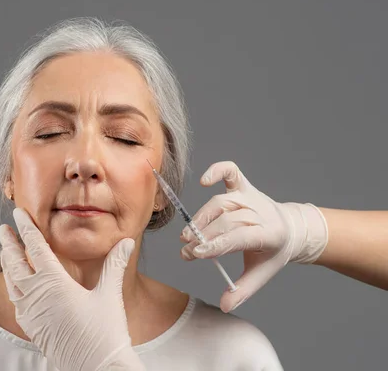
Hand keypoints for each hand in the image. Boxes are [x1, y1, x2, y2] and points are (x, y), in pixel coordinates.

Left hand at [0, 208, 145, 370]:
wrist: (95, 368)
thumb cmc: (104, 333)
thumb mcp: (110, 295)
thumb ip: (115, 265)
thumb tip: (126, 242)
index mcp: (54, 283)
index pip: (35, 247)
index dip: (26, 227)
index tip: (18, 213)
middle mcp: (37, 296)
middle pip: (15, 262)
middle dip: (9, 243)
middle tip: (3, 228)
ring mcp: (31, 313)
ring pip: (12, 282)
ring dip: (8, 264)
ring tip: (7, 253)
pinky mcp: (31, 327)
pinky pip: (16, 301)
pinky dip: (13, 286)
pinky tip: (17, 287)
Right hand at [180, 161, 327, 312]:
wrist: (291, 228)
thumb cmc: (273, 252)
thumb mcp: (262, 273)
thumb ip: (243, 290)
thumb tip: (225, 305)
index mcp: (270, 235)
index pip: (239, 237)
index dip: (216, 245)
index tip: (196, 253)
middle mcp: (261, 212)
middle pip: (226, 222)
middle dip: (203, 238)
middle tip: (185, 253)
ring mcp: (252, 197)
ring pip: (221, 203)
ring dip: (200, 219)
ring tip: (187, 236)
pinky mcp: (244, 186)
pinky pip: (231, 172)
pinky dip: (218, 171)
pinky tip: (204, 181)